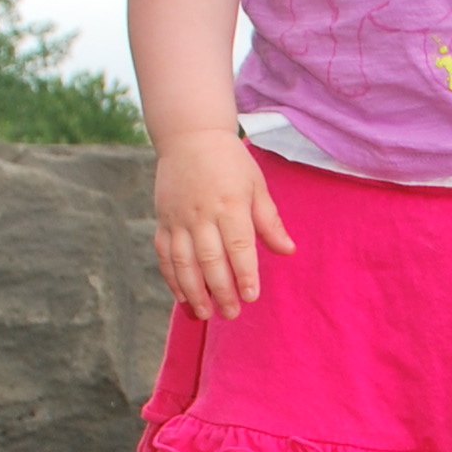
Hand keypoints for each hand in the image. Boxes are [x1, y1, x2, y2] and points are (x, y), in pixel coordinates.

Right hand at [152, 128, 293, 317]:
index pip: (239, 246)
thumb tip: (288, 251)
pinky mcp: (163, 220)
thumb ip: (269, 221)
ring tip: (206, 314)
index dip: (245, 274)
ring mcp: (179, 218)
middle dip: (221, 290)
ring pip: (183, 262)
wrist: (189, 136)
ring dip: (194, 291)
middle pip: (210, 259)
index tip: (251, 296)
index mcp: (230, 204)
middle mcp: (202, 214)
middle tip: (233, 313)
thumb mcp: (256, 185)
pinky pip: (165, 254)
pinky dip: (172, 278)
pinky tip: (183, 296)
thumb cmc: (230, 161)